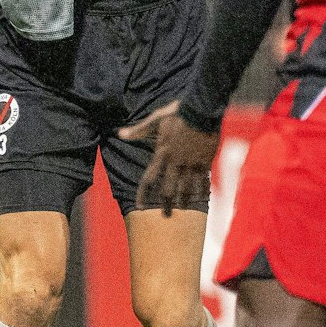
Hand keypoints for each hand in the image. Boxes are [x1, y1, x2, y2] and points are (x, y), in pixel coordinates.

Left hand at [117, 100, 218, 216]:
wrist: (202, 110)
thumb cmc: (177, 113)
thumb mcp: (155, 119)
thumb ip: (138, 130)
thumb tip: (120, 134)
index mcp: (162, 154)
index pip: (149, 179)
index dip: (143, 194)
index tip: (140, 207)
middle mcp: (176, 162)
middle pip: (169, 189)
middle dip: (167, 204)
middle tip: (166, 216)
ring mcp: (191, 163)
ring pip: (187, 188)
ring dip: (184, 200)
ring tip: (183, 209)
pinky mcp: (205, 161)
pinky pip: (203, 180)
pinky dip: (202, 190)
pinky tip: (202, 197)